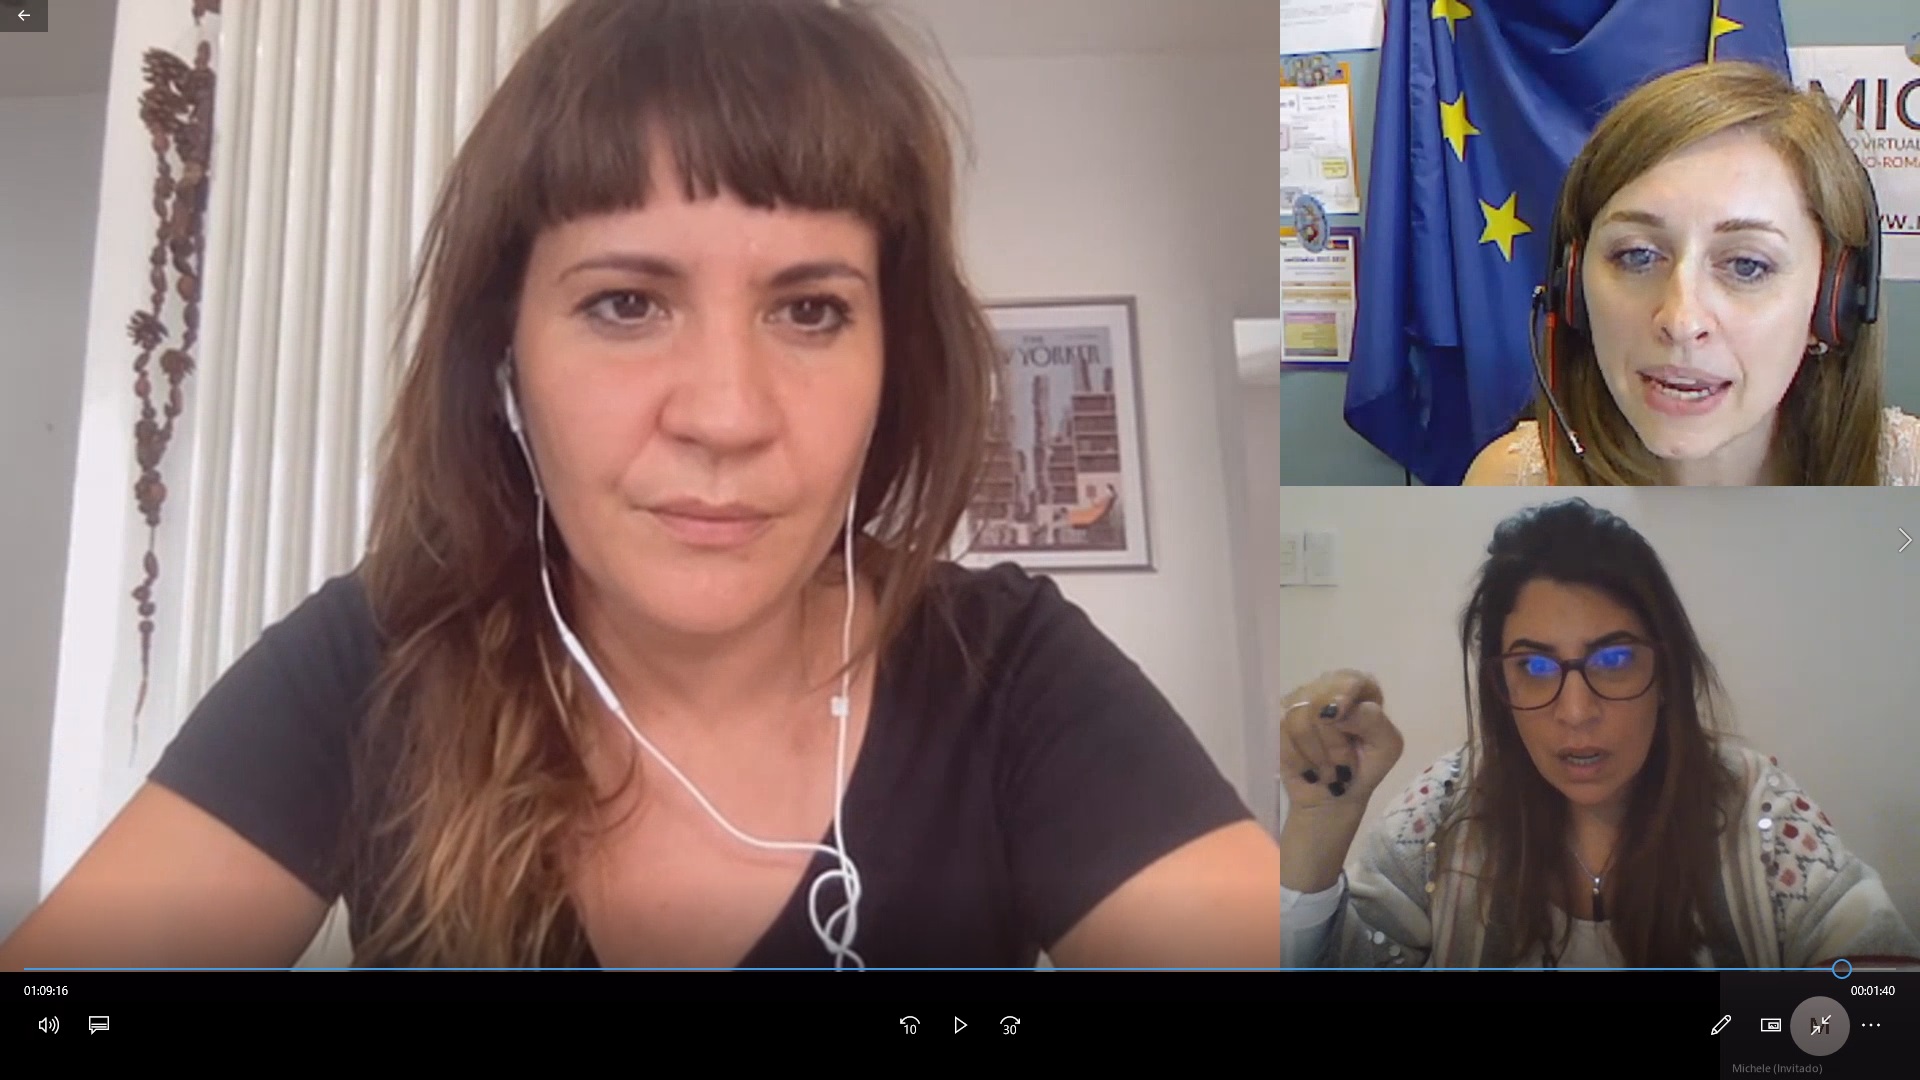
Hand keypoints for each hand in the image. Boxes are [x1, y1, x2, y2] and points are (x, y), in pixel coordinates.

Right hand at [1278, 670, 1403, 813]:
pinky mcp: (1276, 721)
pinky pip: (1281, 735)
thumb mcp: (1387, 747)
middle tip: (1344, 765)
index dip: (1341, 693)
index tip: (1337, 716)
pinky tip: (1309, 769)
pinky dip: (1298, 759)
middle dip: (1332, 741)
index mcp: (1359, 688)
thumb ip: (1372, 720)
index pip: (1349, 678)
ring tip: (1328, 771)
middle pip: (1319, 699)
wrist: (1332, 797)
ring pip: (1298, 719)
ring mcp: (1298, 702)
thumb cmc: (1363, 769)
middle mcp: (1326, 687)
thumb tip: (1335, 711)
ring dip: (1316, 755)